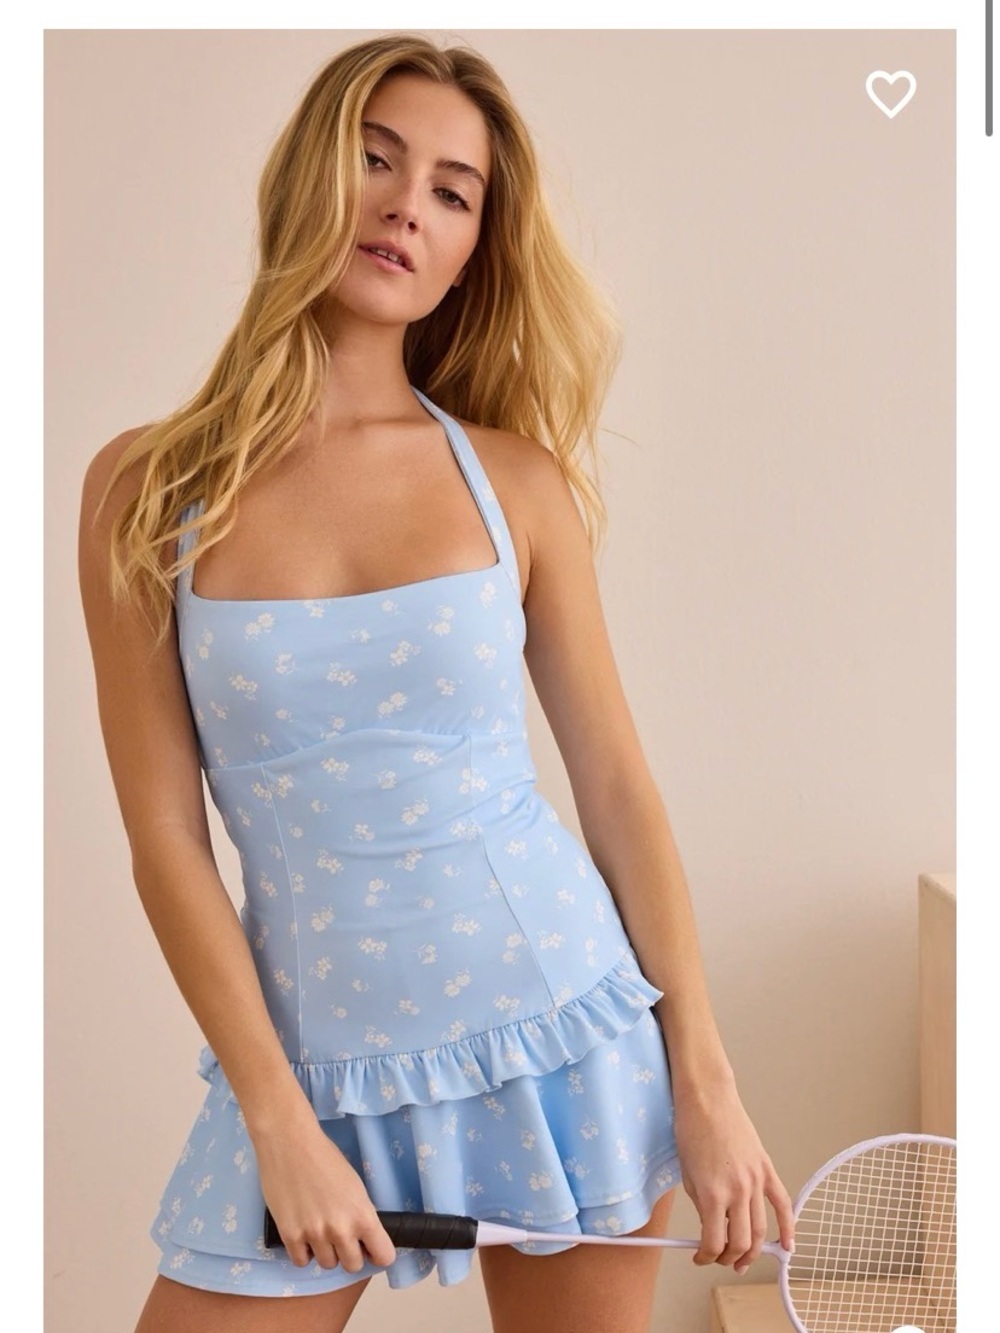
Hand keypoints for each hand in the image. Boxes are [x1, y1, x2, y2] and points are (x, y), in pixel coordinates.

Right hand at [251, 1109, 397, 1272]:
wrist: (290, 1142)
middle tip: (343, 1237)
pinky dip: (303, 1251)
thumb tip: (363, 1238)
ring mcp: (314, 1234)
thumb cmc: (325, 1156)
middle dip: (350, 1253)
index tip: (372, 1248)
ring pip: (328, 1264)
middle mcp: (341, 1229)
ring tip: (320, 1230)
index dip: (379, 1253)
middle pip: (353, 1265)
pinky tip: (303, 1233)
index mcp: (362, 1214)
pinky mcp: (289, 1235)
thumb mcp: (355, 1185)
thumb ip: (360, 1214)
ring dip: (326, 1251)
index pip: (383, 1255)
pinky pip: (302, 1261)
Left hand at [672, 1077, 794, 1274]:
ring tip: (743, 1259)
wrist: (708, 1099)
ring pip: (761, 1229)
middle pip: (741, 1242)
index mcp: (712, 1194)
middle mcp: (737, 1191)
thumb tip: (711, 1227)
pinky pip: (782, 1204)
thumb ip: (701, 1205)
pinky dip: (788, 1227)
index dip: (706, 1257)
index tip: (699, 1257)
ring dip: (753, 1250)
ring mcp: (755, 1180)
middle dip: (729, 1257)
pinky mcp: (766, 1169)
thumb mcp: (687, 1174)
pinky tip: (787, 1245)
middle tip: (721, 1259)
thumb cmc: (691, 1130)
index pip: (713, 1243)